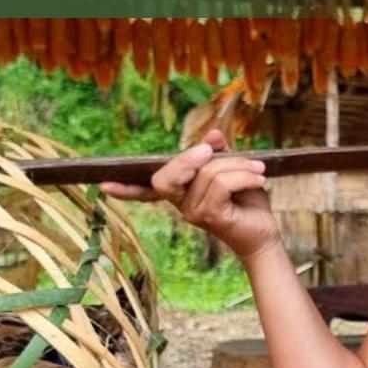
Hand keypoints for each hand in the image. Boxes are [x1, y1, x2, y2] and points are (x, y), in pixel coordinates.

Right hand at [99, 129, 281, 262]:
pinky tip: (259, 180)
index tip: (103, 184)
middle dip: (187, 159)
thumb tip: (211, 134)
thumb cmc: (246, 202)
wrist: (264, 233)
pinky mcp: (210, 217)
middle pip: (166, 177)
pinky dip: (243, 177)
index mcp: (181, 191)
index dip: (126, 188)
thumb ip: (218, 151)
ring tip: (257, 171)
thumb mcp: (232, 169)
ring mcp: (192, 213)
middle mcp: (181, 204)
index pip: (147, 189)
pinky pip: (220, 185)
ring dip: (237, 166)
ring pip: (206, 174)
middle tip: (211, 149)